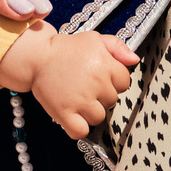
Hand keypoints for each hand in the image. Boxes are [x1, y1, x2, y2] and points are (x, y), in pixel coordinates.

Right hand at [2, 27, 138, 139]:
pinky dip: (78, 128)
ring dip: (89, 112)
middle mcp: (96, 83)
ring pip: (98, 117)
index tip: (99, 77)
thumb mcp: (94, 39)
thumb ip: (117, 47)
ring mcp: (81, 100)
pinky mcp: (65, 112)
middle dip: (100, 95)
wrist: (37, 56)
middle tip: (84, 86)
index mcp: (106, 65)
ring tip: (77, 100)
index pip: (124, 83)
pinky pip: (81, 131)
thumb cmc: (66, 48)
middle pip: (111, 101)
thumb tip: (134, 59)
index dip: (112, 81)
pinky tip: (73, 117)